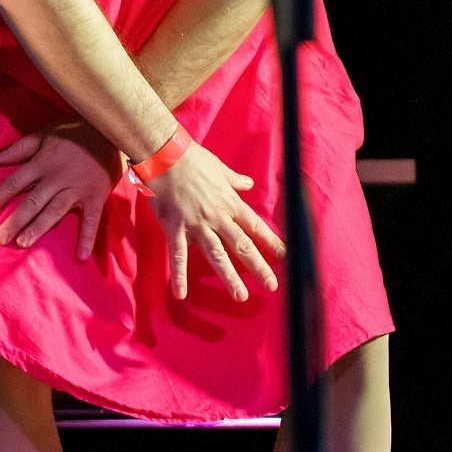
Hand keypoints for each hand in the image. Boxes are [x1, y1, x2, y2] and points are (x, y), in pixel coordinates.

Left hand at [0, 122, 123, 254]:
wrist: (109, 132)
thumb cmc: (73, 134)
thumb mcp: (44, 135)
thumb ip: (20, 149)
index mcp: (42, 164)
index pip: (15, 182)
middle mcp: (56, 179)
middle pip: (32, 202)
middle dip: (15, 221)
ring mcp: (76, 191)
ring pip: (54, 212)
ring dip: (39, 228)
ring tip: (23, 243)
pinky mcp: (95, 199)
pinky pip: (90, 221)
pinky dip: (87, 238)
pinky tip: (81, 256)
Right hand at [142, 143, 283, 301]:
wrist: (166, 156)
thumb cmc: (193, 159)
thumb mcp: (220, 168)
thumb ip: (235, 180)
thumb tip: (249, 184)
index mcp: (230, 203)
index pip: (256, 226)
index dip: (271, 242)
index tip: (285, 256)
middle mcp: (217, 217)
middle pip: (241, 245)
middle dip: (258, 266)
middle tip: (271, 285)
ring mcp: (196, 225)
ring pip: (216, 254)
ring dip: (229, 276)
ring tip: (240, 295)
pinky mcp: (175, 229)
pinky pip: (178, 255)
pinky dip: (179, 275)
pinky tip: (181, 293)